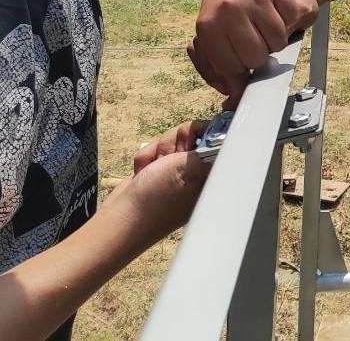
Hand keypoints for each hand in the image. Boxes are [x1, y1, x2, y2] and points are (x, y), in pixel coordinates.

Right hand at [101, 124, 211, 253]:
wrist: (122, 217)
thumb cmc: (158, 198)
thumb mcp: (190, 168)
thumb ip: (211, 150)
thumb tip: (227, 137)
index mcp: (213, 174)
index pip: (218, 138)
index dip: (201, 133)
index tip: (189, 145)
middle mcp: (199, 172)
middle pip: (193, 133)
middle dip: (175, 142)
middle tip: (169, 159)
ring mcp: (179, 171)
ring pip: (172, 139)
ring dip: (158, 150)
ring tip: (153, 168)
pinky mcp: (161, 170)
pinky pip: (157, 149)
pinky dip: (147, 157)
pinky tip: (142, 172)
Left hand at [189, 0, 312, 100]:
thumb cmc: (223, 14)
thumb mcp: (211, 39)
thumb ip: (217, 70)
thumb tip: (234, 95)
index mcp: (208, 26)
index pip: (231, 68)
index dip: (239, 77)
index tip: (243, 73)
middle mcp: (229, 9)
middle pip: (256, 57)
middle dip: (258, 59)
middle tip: (255, 47)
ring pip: (277, 42)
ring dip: (275, 42)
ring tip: (264, 32)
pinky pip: (290, 20)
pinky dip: (287, 22)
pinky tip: (275, 15)